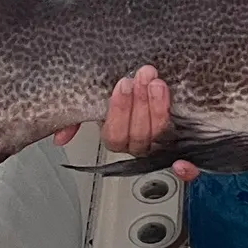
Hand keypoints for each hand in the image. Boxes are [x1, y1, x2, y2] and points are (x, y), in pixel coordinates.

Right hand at [53, 65, 199, 181]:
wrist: (151, 80)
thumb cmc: (127, 89)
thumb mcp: (98, 98)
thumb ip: (78, 117)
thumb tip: (60, 138)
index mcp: (118, 135)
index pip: (115, 134)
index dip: (119, 111)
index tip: (124, 84)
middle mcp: (139, 144)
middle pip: (138, 136)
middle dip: (141, 105)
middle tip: (144, 77)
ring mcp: (160, 146)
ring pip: (159, 140)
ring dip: (159, 112)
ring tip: (158, 84)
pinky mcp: (184, 149)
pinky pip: (186, 168)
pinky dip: (186, 169)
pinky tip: (183, 162)